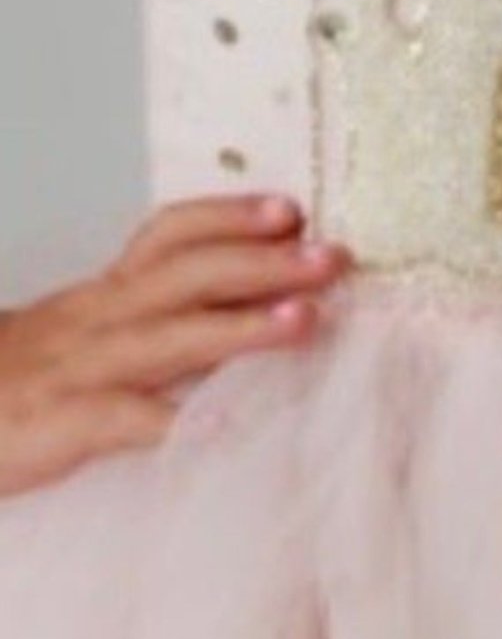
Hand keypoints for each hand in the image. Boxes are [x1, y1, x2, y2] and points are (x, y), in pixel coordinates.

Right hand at [0, 194, 350, 497]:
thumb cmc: (23, 380)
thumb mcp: (84, 333)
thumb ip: (151, 316)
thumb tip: (242, 304)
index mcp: (107, 293)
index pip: (171, 233)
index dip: (231, 215)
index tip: (291, 208)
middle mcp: (100, 317)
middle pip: (189, 273)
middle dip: (264, 260)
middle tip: (333, 256)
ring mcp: (84, 367)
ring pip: (171, 334)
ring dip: (243, 326)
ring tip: (305, 321)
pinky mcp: (66, 423)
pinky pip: (131, 420)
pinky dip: (183, 422)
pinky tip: (231, 430)